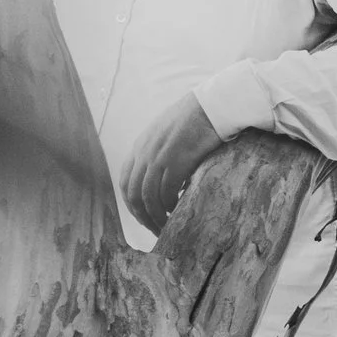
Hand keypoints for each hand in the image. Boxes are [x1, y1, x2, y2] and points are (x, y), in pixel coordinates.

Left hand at [121, 92, 226, 233]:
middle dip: (142, 217)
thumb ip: (158, 152)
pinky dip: (169, 206)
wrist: (212, 106)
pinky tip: (177, 210)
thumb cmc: (195, 118)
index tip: (143, 217)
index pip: (125, 182)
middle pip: (133, 195)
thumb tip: (162, 177)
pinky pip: (166, 193)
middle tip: (155, 230)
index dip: (131, 205)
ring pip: (148, 198)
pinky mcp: (175, 162)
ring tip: (167, 226)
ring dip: (156, 217)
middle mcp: (144, 153)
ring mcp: (158, 157)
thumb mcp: (167, 134)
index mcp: (140, 146)